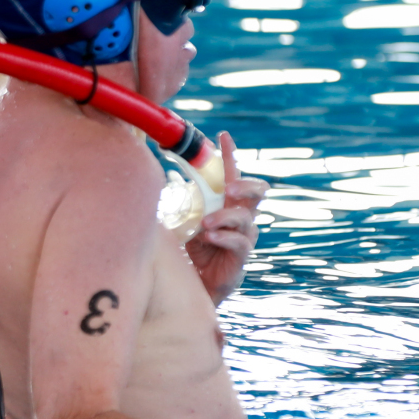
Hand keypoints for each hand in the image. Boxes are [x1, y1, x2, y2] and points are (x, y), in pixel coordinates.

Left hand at [184, 132, 265, 303]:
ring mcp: (244, 236)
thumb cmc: (193, 249)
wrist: (197, 282)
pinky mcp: (241, 257)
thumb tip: (160, 177)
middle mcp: (240, 217)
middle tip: (228, 187)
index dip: (230, 155)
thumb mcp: (185, 221)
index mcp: (227, 204)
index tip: (223, 136)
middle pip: (258, 192)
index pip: (233, 174)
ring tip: (205, 223)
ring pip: (245, 218)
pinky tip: (209, 237)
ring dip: (224, 217)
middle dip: (245, 184)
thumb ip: (181, 202)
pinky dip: (223, 237)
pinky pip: (239, 242)